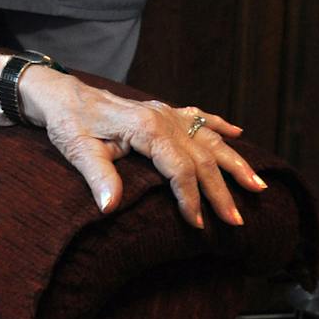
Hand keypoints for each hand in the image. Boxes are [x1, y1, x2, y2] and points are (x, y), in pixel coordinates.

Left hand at [19, 70, 265, 229]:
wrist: (61, 94)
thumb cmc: (68, 123)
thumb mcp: (77, 149)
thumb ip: (98, 176)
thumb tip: (111, 208)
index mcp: (145, 127)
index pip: (180, 168)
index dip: (190, 198)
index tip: (197, 224)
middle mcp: (162, 117)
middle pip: (201, 158)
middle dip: (221, 191)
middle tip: (236, 221)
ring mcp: (165, 112)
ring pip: (209, 138)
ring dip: (234, 162)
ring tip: (257, 186)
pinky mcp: (162, 110)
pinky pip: (197, 116)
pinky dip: (218, 124)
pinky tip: (237, 133)